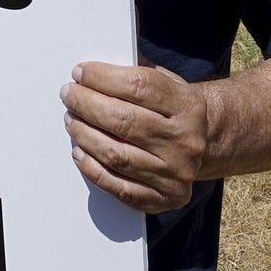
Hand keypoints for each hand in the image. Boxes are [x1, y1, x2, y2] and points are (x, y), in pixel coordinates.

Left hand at [60, 61, 208, 212]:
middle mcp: (186, 141)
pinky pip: (118, 186)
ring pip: (116, 154)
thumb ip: (135, 73)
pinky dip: (91, 168)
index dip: (102, 77)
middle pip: (123, 120)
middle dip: (86, 104)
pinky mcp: (165, 199)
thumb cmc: (171, 110)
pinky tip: (79, 151)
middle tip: (68, 95)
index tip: (79, 73)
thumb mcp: (168, 83)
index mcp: (189, 106)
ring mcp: (176, 173)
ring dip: (84, 135)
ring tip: (71, 120)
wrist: (202, 146)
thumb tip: (90, 71)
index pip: (139, 86)